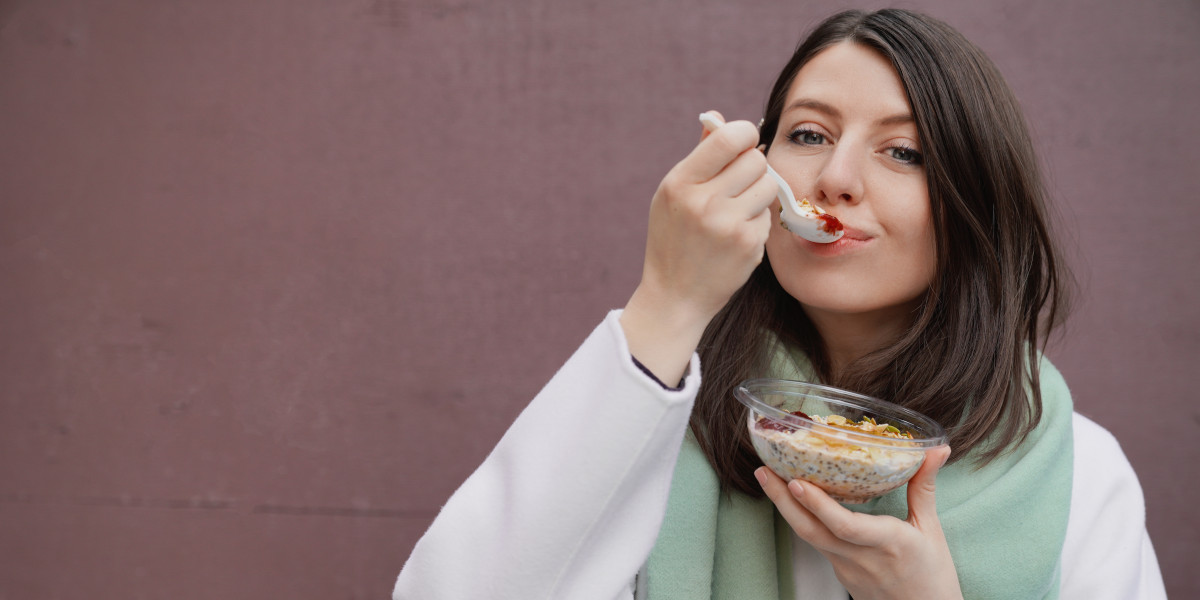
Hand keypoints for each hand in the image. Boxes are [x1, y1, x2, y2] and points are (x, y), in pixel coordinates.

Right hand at [621, 111, 776, 382]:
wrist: (674, 296)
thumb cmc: (674, 240)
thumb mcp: (673, 196)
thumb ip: (699, 157)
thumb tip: (717, 118)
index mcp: (679, 183)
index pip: (729, 137)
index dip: (744, 135)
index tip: (742, 145)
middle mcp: (702, 202)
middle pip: (755, 159)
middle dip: (752, 167)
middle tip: (738, 183)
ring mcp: (727, 224)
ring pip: (768, 184)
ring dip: (759, 193)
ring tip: (737, 209)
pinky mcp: (748, 244)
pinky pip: (768, 215)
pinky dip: (757, 221)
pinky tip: (736, 236)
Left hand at [756, 446, 962, 599]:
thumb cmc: (933, 574)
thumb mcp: (931, 529)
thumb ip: (924, 487)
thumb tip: (936, 449)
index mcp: (888, 543)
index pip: (845, 526)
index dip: (818, 505)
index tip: (796, 482)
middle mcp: (860, 558)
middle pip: (811, 531)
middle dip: (782, 500)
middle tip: (762, 471)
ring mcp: (845, 569)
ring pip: (808, 537)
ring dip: (786, 508)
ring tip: (768, 478)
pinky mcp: (839, 573)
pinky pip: (816, 543)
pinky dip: (802, 519)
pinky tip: (792, 500)